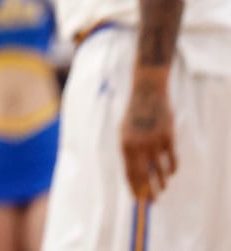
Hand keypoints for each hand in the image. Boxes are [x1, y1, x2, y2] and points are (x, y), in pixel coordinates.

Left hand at [121, 72, 175, 201]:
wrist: (146, 95)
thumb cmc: (133, 117)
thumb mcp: (124, 133)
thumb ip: (129, 153)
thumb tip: (134, 177)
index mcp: (124, 145)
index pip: (129, 173)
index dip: (134, 188)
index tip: (138, 199)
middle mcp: (138, 145)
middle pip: (145, 176)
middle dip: (149, 192)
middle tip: (153, 202)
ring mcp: (154, 142)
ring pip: (161, 171)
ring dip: (162, 182)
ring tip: (163, 188)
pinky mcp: (168, 139)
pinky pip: (172, 161)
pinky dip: (172, 169)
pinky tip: (171, 173)